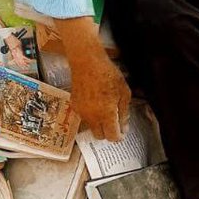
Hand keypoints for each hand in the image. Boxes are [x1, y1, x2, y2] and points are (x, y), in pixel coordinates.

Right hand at [58, 17, 130, 140]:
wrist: (86, 62)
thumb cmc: (108, 74)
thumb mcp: (124, 92)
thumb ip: (124, 112)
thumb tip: (123, 127)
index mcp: (106, 114)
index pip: (112, 136)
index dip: (118, 136)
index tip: (122, 131)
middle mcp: (92, 117)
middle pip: (100, 136)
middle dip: (108, 132)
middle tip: (114, 122)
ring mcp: (81, 112)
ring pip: (91, 127)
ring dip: (99, 124)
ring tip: (105, 109)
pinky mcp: (74, 106)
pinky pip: (84, 117)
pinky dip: (90, 115)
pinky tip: (95, 103)